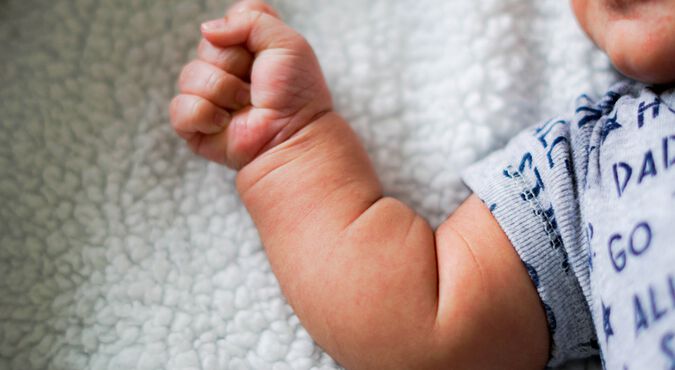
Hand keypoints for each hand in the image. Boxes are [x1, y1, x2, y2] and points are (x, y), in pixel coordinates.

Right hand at [170, 0, 332, 168]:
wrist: (293, 135)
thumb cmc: (296, 93)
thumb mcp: (286, 43)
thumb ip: (250, 18)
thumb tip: (206, 30)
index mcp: (247, 47)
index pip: (227, 20)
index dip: (241, 32)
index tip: (261, 51)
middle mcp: (225, 69)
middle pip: (207, 46)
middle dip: (233, 64)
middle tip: (255, 85)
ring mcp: (208, 97)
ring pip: (190, 75)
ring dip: (223, 91)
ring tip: (245, 105)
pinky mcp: (195, 125)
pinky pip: (180, 108)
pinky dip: (204, 114)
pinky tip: (225, 124)